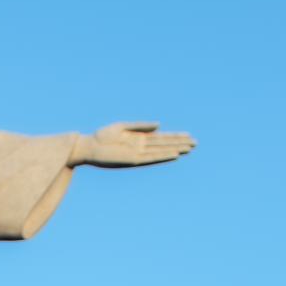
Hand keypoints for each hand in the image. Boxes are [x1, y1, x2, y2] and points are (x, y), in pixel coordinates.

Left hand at [71, 121, 194, 167]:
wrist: (89, 147)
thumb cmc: (102, 137)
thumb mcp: (123, 126)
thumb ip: (141, 126)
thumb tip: (159, 124)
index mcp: (139, 138)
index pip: (161, 137)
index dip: (174, 136)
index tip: (187, 135)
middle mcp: (141, 147)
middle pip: (165, 144)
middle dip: (179, 143)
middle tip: (196, 142)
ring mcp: (138, 154)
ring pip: (161, 151)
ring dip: (175, 149)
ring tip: (189, 148)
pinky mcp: (133, 160)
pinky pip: (151, 158)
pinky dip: (163, 156)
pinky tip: (174, 154)